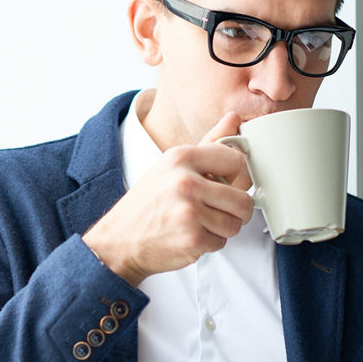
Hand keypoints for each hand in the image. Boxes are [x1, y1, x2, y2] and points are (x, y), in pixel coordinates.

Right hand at [82, 112, 253, 286]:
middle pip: (242, 200)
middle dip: (233, 210)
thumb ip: (209, 143)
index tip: (226, 183)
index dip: (235, 176)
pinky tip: (190, 235)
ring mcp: (189, 211)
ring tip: (199, 222)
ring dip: (221, 228)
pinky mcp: (192, 238)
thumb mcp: (172, 165)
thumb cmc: (147, 202)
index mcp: (181, 157)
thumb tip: (235, 118)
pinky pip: (221, 242)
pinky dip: (209, 243)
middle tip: (215, 210)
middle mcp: (185, 182)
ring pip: (235, 224)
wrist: (119, 238)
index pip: (236, 160)